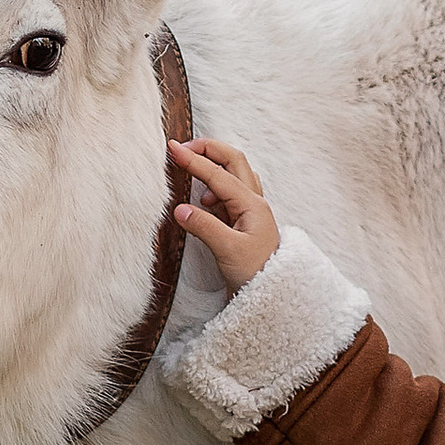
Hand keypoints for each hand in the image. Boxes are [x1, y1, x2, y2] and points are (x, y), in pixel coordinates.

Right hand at [170, 136, 280, 290]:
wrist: (272, 295)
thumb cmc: (254, 273)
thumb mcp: (228, 250)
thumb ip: (204, 227)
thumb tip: (179, 209)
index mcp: (252, 205)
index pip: (218, 174)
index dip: (194, 159)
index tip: (172, 149)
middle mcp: (254, 202)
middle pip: (233, 161)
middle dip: (208, 149)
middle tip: (183, 150)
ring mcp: (250, 210)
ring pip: (233, 174)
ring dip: (213, 165)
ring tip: (191, 174)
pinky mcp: (244, 220)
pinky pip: (230, 191)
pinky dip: (215, 186)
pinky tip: (204, 201)